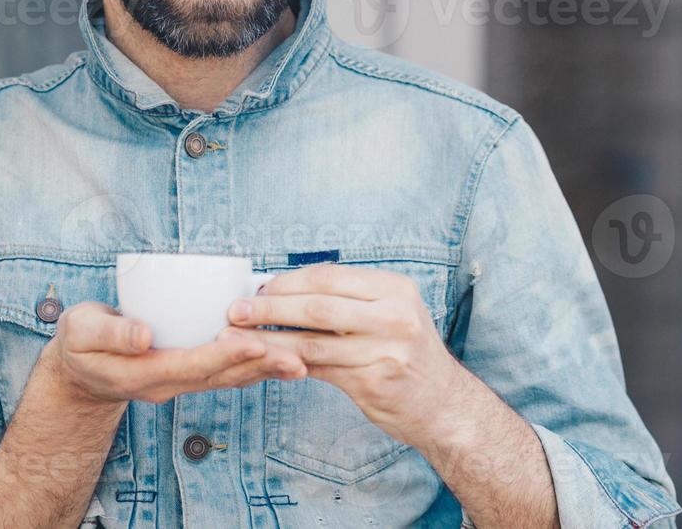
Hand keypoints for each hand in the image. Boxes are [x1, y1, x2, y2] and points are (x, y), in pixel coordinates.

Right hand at [47, 301, 306, 404]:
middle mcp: (169, 383)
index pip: (192, 365)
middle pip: (221, 376)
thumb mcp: (81, 332)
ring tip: (302, 361)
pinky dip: (255, 365)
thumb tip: (145, 334)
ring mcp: (181, 382)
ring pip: (230, 378)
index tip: (254, 341)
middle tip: (297, 356)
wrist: (80, 369)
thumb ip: (111, 334)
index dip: (225, 354)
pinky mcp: (189, 373)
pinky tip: (281, 357)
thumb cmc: (80, 343)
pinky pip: (227, 373)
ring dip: (265, 369)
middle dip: (260, 365)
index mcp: (145, 374)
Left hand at [224, 263, 459, 442]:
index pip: (329, 277)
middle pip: (317, 305)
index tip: (258, 287)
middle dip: (271, 306)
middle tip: (236, 309)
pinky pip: (319, 369)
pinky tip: (265, 362)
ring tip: (237, 338)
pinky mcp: (372, 382)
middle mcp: (393, 316)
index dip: (288, 281)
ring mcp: (384, 350)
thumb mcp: (390, 314)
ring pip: (312, 341)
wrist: (445, 405)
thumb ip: (348, 301)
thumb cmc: (406, 354)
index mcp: (394, 289)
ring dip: (268, 339)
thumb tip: (284, 289)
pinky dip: (287, 364)